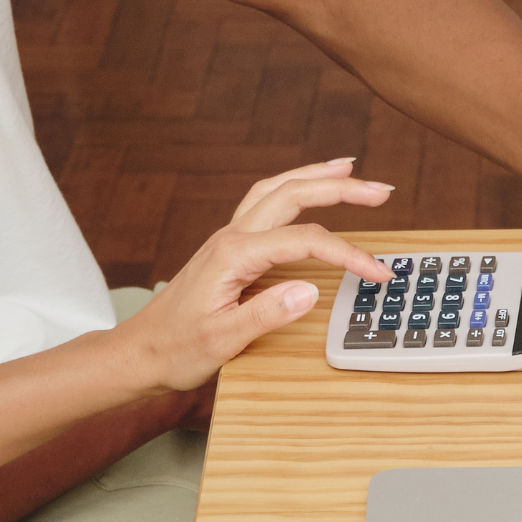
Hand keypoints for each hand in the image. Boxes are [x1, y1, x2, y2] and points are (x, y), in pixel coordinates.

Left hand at [114, 159, 395, 392]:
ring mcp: (228, 239)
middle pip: (292, 194)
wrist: (141, 352)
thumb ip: (267, 313)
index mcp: (234, 255)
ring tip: (349, 169)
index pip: (305, 241)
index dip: (347, 254)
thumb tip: (309, 291)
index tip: (376, 273)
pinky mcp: (228, 248)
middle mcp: (231, 237)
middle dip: (339, 187)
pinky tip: (306, 191)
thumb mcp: (223, 340)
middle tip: (380, 190)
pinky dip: (292, 189)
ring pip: (276, 190)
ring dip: (314, 176)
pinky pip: (264, 203)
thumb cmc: (176, 349)